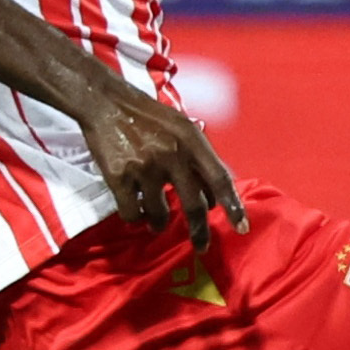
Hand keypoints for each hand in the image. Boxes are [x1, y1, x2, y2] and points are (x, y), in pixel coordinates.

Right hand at [72, 84, 248, 251]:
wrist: (107, 103)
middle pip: (195, 205)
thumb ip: (200, 157)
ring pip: (160, 214)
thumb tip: (215, 193)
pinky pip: (132, 212)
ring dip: (159, 223)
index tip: (242, 226)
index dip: (233, 205)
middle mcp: (173, 156)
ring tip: (156, 222)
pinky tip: (136, 211)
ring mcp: (146, 168)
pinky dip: (135, 217)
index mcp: (192, 141)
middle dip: (199, 231)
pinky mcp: (120, 177)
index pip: (220, 178)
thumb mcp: (183, 128)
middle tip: (202, 246)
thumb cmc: (150, 117)